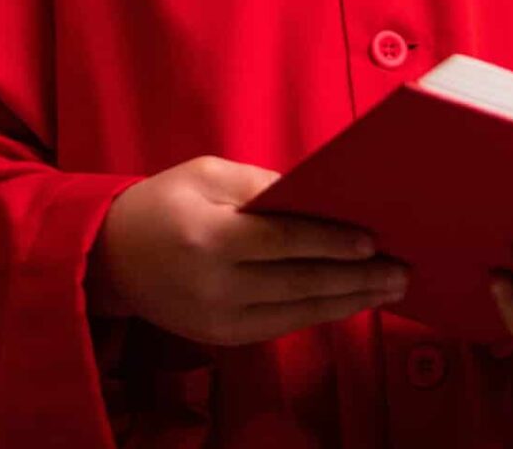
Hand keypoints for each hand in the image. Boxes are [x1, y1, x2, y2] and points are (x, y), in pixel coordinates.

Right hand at [86, 156, 409, 346]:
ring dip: (350, 300)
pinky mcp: (223, 338)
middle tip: (402, 270)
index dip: (331, 242)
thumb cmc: (164, 202)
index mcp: (209, 238)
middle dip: (357, 278)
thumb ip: (263, 188)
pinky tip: (351, 300)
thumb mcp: (207, 174)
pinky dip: (321, 312)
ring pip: (299, 311)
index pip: (284, 242)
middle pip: (301, 283)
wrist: (110, 257)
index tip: (373, 241)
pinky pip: (283, 325)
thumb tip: (320, 200)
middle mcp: (216, 286)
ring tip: (391, 289)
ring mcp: (219, 320)